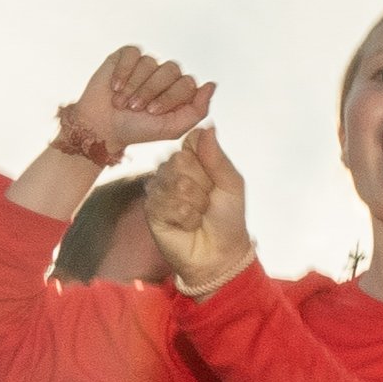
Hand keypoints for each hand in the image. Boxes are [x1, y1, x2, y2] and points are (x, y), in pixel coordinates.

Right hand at [53, 46, 211, 161]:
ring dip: (134, 85)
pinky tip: (115, 86)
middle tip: (135, 108)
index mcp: (180, 91)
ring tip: (121, 102)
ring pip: (150, 62)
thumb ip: (197, 110)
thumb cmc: (137, 130)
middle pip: (171, 69)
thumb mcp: (172, 128)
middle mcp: (166, 75)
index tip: (152, 113)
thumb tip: (212, 85)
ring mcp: (146, 64)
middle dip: (150, 91)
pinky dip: (123, 71)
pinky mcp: (125, 57)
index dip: (169, 97)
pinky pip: (132, 53)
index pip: (188, 82)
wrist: (102, 127)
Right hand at [146, 129, 253, 287]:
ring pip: (176, 183)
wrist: (220, 253)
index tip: (215, 181)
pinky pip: (168, 204)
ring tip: (198, 215)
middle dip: (202, 186)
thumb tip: (207, 128)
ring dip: (195, 204)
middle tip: (207, 202)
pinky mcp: (151, 209)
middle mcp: (171, 171)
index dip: (207, 162)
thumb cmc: (227, 218)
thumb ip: (217, 158)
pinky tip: (187, 224)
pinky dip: (186, 217)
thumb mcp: (231, 184)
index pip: (192, 141)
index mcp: (192, 159)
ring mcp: (159, 189)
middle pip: (181, 160)